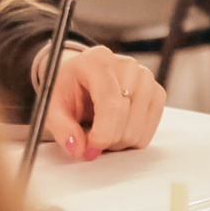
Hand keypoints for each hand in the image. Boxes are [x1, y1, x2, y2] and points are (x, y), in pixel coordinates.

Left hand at [38, 45, 165, 160]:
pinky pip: (148, 132)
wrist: (81, 75)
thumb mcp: (52, 105)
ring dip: (118, 141)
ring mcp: (146, 78)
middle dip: (106, 140)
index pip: (111, 104)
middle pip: (125, 120)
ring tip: (102, 130)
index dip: (102, 134)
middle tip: (89, 138)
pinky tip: (117, 128)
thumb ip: (61, 127)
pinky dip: (131, 139)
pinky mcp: (157, 93)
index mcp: (98, 61)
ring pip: (138, 131)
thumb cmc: (68, 87)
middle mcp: (127, 66)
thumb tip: (77, 149)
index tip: (89, 148)